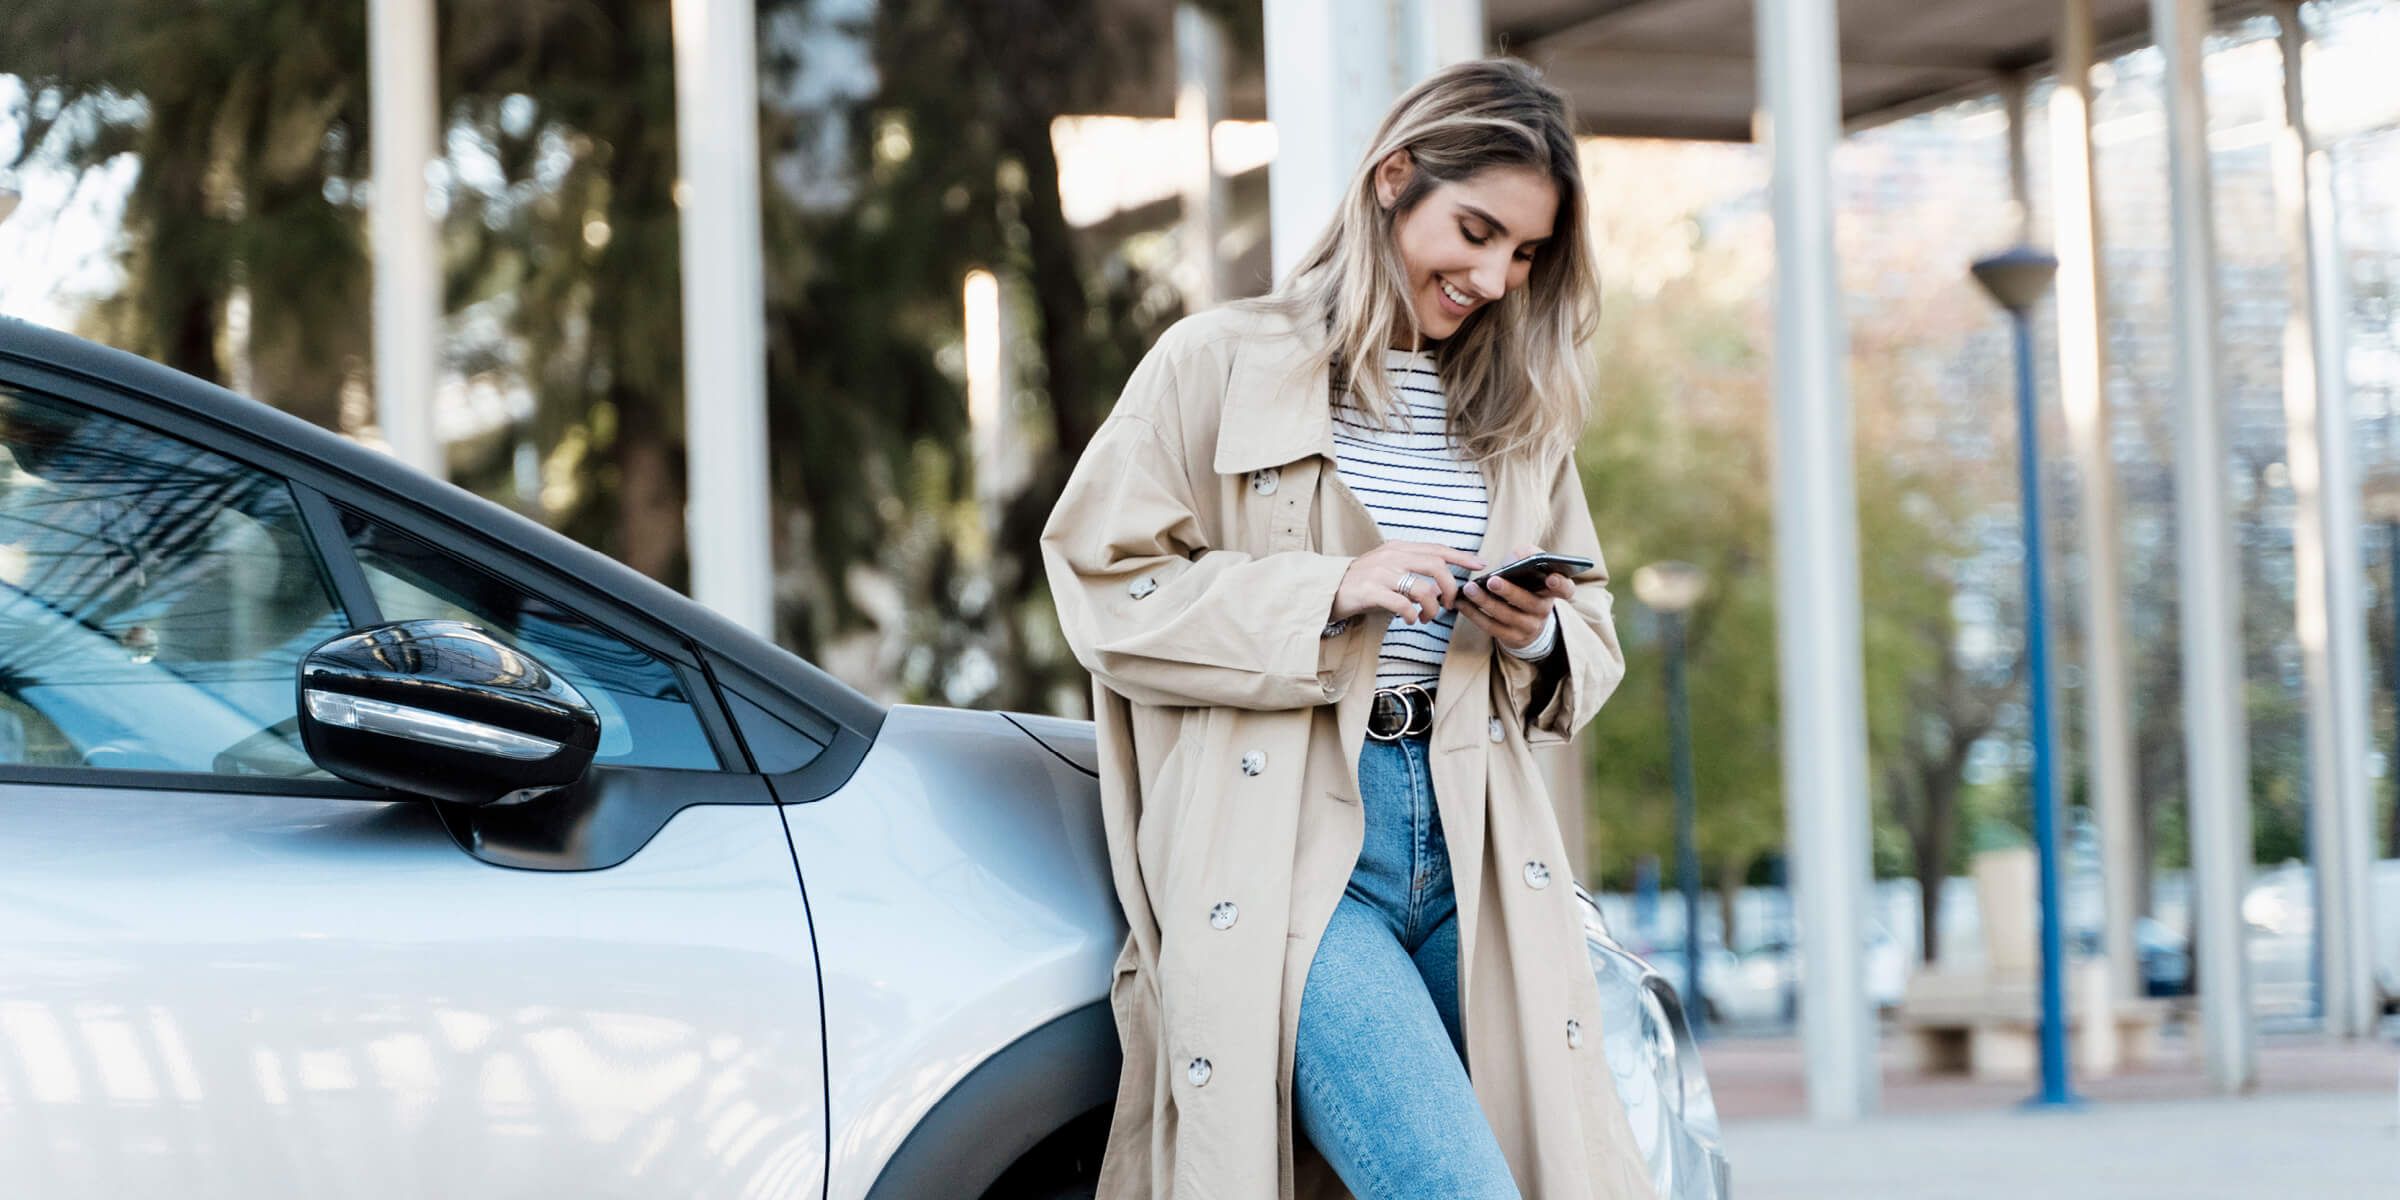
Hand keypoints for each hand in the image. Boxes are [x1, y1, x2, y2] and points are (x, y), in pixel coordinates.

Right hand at [1333, 542, 1486, 624]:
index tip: (1480, 565)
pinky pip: (1402, 604)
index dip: (1461, 556)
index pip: (1437, 549)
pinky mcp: (1370, 591)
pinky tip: (1411, 620)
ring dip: (1432, 608)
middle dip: (1450, 587)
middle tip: (1450, 604)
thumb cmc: (1362, 583)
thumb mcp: (1389, 571)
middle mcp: (1391, 556)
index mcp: (1398, 548)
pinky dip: (1413, 615)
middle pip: (1436, 565)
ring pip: (1422, 588)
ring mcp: (1380, 572)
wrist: (1326, 590)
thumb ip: (1414, 573)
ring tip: (1427, 618)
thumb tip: (1441, 588)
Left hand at [1458, 544, 1571, 651]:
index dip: (1560, 584)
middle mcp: (1544, 611)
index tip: (1551, 577)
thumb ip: (1528, 556)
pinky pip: (1491, 627)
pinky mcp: (1511, 638)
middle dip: (1510, 592)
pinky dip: (1474, 614)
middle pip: (1529, 603)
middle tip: (1492, 580)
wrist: (1524, 620)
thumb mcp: (1531, 569)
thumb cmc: (1526, 585)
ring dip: (1485, 602)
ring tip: (1469, 588)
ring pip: (1506, 616)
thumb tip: (1517, 557)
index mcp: (1552, 592)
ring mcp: (1528, 627)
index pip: (1566, 589)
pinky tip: (1462, 602)